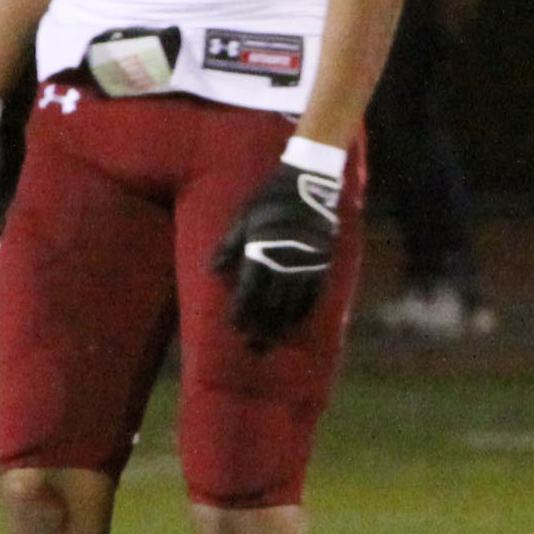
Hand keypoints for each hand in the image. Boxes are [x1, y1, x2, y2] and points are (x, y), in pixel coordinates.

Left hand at [212, 153, 344, 347]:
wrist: (308, 187)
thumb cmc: (270, 202)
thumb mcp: (244, 220)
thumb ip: (229, 248)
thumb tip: (211, 271)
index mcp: (261, 254)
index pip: (248, 293)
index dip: (241, 314)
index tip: (236, 329)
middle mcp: (283, 264)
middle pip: (270, 305)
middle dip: (261, 328)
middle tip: (253, 346)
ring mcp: (305, 266)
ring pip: (292, 305)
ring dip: (282, 325)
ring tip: (274, 340)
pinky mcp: (321, 264)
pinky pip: (312, 295)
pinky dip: (303, 312)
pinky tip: (296, 322)